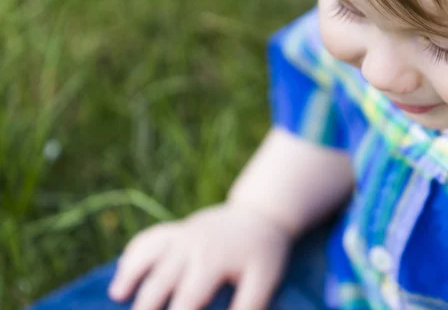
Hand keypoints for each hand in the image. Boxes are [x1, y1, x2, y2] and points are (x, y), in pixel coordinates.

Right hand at [108, 203, 292, 309]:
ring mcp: (181, 234)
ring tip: (117, 295)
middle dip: (146, 306)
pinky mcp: (176, 229)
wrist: (261, 214)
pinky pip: (148, 238)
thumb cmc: (263, 252)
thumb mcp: (263, 279)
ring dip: (130, 275)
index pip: (186, 300)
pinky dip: (133, 254)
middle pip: (159, 281)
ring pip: (147, 254)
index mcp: (211, 261)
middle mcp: (191, 245)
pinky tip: (124, 272)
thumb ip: (247, 306)